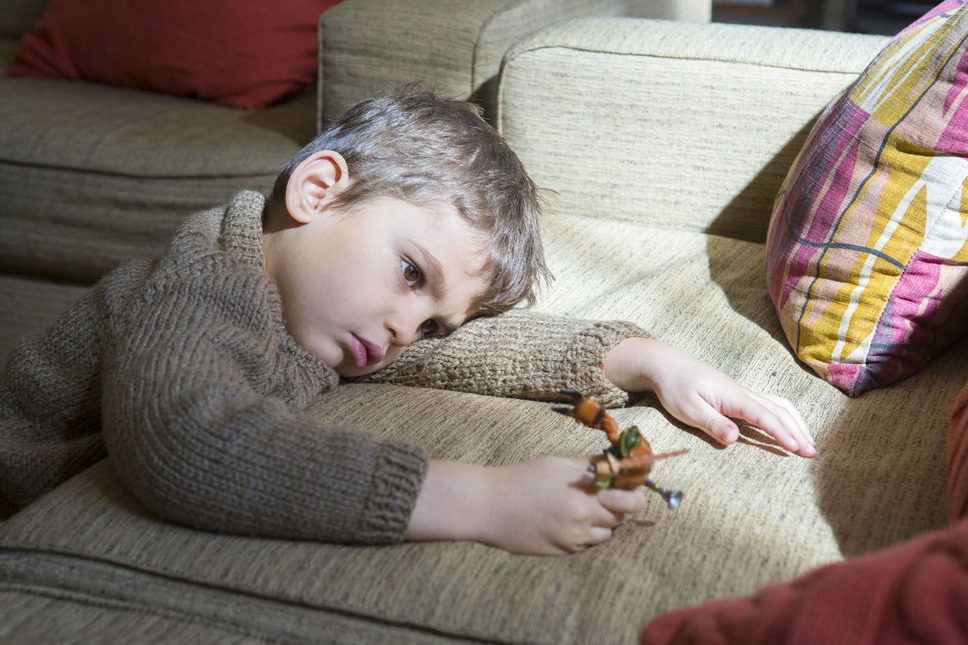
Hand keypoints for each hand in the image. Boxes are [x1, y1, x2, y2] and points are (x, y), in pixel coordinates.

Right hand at [406, 458, 645, 554]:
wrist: (488, 507)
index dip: (635, 491)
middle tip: (603, 494)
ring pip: (606, 533)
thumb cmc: (521, 478)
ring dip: (601, 521)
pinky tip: (563, 520)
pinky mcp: (563, 551)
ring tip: (579, 507)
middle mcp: (585, 517)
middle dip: (618, 504)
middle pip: (622, 516)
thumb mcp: (557, 464)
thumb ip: (589, 465)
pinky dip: (582, 533)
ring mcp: (574, 537)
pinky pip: (585, 543)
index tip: (630, 484)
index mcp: (586, 492)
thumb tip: (615, 461)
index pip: (632, 498)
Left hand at [603, 337, 814, 457]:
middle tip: (813, 454)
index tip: (797, 449)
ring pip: (778, 405)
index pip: (764, 416)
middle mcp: (743, 392)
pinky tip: (789, 426)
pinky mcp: (738, 395)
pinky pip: (770, 404)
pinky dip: (786, 415)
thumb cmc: (675, 387)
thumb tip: (734, 438)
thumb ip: (712, 423)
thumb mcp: (687, 409)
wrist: (667, 364)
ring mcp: (742, 392)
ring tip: (809, 443)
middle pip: (779, 411)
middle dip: (798, 432)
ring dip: (796, 423)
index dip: (782, 433)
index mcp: (733, 396)